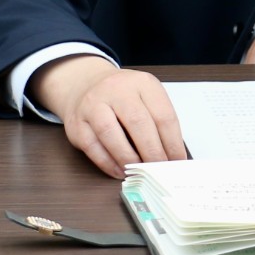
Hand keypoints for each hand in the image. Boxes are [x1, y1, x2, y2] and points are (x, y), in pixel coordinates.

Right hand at [28, 55, 185, 178]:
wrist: (84, 83)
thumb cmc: (121, 96)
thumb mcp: (144, 95)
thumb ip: (157, 120)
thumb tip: (172, 156)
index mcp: (141, 83)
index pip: (163, 115)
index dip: (173, 143)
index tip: (178, 161)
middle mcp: (116, 89)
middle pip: (138, 122)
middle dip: (152, 152)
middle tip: (160, 170)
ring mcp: (93, 104)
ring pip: (111, 133)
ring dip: (128, 157)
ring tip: (140, 171)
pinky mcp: (77, 123)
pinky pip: (93, 146)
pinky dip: (108, 163)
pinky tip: (119, 171)